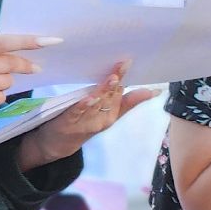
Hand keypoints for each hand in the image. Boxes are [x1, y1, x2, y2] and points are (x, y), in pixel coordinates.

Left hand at [18, 64, 155, 169]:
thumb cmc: (84, 123)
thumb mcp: (105, 112)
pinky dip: (83, 106)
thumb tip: (151, 90)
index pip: (123, 97)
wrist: (59, 144)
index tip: (135, 67)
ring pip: (97, 104)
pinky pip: (77, 112)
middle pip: (111, 98)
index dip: (130, 83)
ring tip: (112, 79)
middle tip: (124, 65)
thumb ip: (126, 100)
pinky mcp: (69, 123)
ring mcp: (86, 121)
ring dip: (104, 91)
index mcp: (112, 114)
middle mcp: (102, 119)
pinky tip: (89, 98)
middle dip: (117, 82)